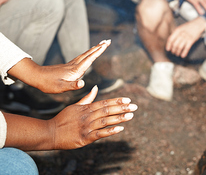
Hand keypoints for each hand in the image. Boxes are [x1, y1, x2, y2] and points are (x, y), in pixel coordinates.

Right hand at [4, 86, 137, 150]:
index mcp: (86, 108)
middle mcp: (88, 116)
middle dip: (122, 108)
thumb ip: (87, 98)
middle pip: (108, 110)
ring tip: (130, 115)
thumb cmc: (63, 119)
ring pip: (106, 121)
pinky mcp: (85, 137)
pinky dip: (110, 131)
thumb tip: (96, 88)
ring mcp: (87, 127)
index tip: (128, 100)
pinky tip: (120, 129)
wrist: (50, 133)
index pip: (104, 102)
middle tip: (134, 106)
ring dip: (119, 118)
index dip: (117, 101)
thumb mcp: (75, 106)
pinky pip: (100, 134)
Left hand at [8, 40, 110, 93]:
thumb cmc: (48, 84)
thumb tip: (83, 83)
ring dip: (94, 49)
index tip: (106, 45)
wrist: (36, 76)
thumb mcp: (60, 87)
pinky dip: (88, 53)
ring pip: (86, 54)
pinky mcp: (68, 66)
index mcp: (75, 70)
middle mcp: (74, 65)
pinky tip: (89, 54)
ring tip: (101, 44)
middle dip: (99, 47)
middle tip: (108, 41)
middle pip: (89, 54)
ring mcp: (71, 64)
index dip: (98, 52)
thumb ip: (72, 86)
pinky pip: (82, 57)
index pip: (89, 59)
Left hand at [166, 17, 205, 57]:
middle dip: (173, 50)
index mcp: (177, 30)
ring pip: (179, 47)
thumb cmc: (189, 26)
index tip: (168, 49)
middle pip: (174, 44)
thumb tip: (171, 42)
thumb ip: (176, 33)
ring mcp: (186, 37)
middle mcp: (181, 34)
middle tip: (173, 52)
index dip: (168, 45)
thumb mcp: (181, 28)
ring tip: (177, 54)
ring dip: (177, 52)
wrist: (198, 24)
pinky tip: (182, 56)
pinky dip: (184, 53)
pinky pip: (186, 48)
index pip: (170, 39)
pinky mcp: (191, 40)